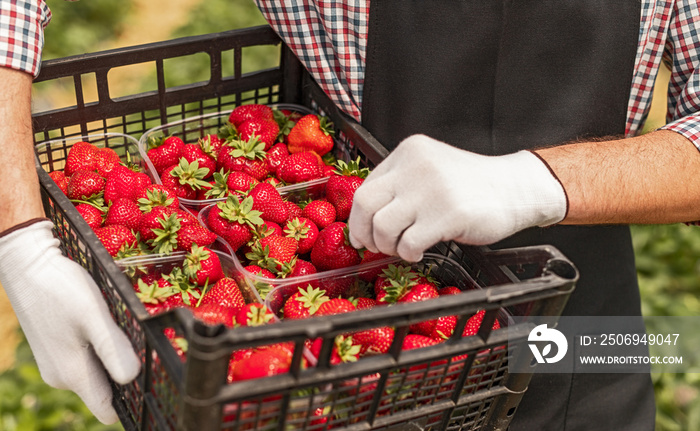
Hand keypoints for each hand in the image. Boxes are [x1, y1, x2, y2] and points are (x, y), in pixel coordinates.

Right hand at [0, 220, 140, 423]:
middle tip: (141, 345)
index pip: (107, 410)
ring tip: (122, 328)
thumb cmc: (62, 288)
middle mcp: (62, 377)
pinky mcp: (56, 348)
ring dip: (113, 355)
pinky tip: (105, 323)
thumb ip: (112, 348)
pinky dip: (100, 345)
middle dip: (125, 372)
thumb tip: (132, 379)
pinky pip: (86, 357)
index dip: (132, 401)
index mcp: (73, 375)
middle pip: (105, 390)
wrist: (28, 263)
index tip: (152, 382)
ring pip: (96, 371)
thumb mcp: (94, 316)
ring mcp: (57, 363)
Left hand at [347, 135, 566, 260]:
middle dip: (364, 232)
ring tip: (404, 247)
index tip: (362, 234)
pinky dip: (409, 253)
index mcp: (408, 152)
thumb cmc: (471, 185)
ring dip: (389, 246)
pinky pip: (409, 243)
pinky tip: (420, 251)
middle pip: (365, 204)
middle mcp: (415, 166)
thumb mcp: (430, 170)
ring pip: (383, 227)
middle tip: (375, 245)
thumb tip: (365, 219)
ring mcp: (431, 190)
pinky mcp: (447, 214)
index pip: (365, 187)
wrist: (516, 189)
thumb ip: (400, 185)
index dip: (358, 217)